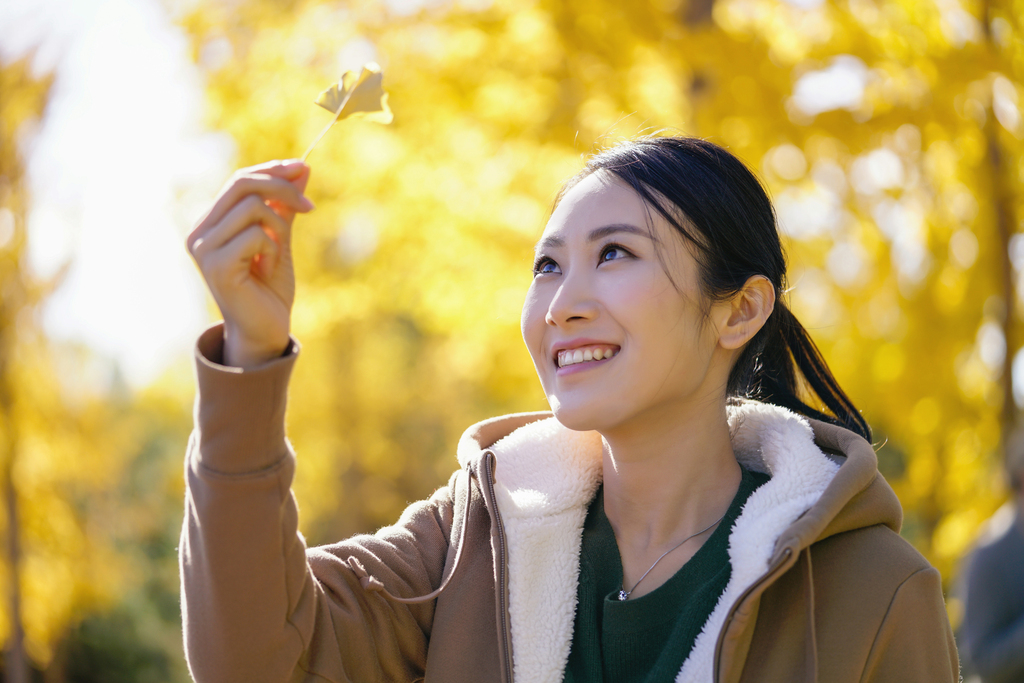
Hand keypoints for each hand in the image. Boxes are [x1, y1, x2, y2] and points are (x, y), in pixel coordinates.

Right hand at [186, 160, 313, 367]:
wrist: (266, 331)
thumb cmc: (269, 289)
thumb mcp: (281, 238)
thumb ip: (285, 206)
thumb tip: (302, 168)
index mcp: (210, 223)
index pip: (239, 180)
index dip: (272, 170)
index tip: (303, 168)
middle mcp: (199, 232)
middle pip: (241, 184)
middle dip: (282, 187)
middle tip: (309, 206)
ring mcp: (203, 249)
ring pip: (251, 208)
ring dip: (278, 226)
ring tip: (278, 252)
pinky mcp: (216, 265)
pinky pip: (255, 235)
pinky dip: (273, 247)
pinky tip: (267, 268)